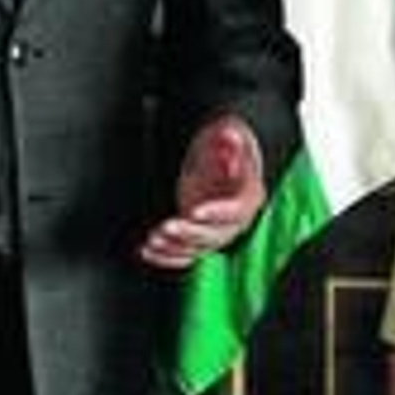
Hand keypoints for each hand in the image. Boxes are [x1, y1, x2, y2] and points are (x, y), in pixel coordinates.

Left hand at [138, 115, 264, 269]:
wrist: (222, 164)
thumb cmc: (226, 151)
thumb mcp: (230, 138)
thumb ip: (231, 140)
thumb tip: (230, 137)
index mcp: (247, 198)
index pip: (234, 211)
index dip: (215, 213)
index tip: (194, 211)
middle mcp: (234, 222)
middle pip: (214, 235)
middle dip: (188, 233)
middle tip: (166, 226)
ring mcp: (216, 233)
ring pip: (196, 248)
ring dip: (173, 247)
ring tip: (153, 239)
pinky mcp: (199, 239)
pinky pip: (184, 254)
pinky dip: (165, 257)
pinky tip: (147, 251)